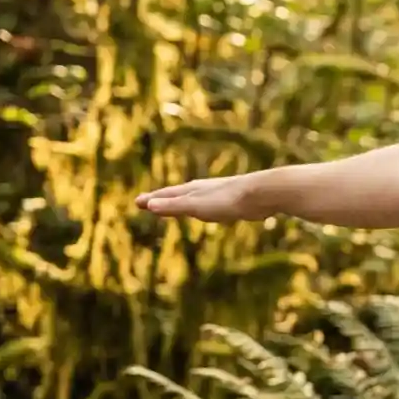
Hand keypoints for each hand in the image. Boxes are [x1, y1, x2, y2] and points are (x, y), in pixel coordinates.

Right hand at [135, 173, 262, 222]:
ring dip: (182, 202)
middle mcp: (202, 189)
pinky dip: (202, 207)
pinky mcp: (232, 202)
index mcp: (191, 190)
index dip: (151, 200)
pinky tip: (209, 209)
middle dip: (162, 199)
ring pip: (194, 199)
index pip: (165, 196)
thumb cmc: (227, 200)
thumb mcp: (196, 206)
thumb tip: (149, 205)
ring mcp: (217, 194)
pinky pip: (211, 205)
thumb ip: (174, 206)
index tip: (138, 202)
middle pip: (177, 195)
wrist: (260, 193)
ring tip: (176, 204)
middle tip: (149, 201)